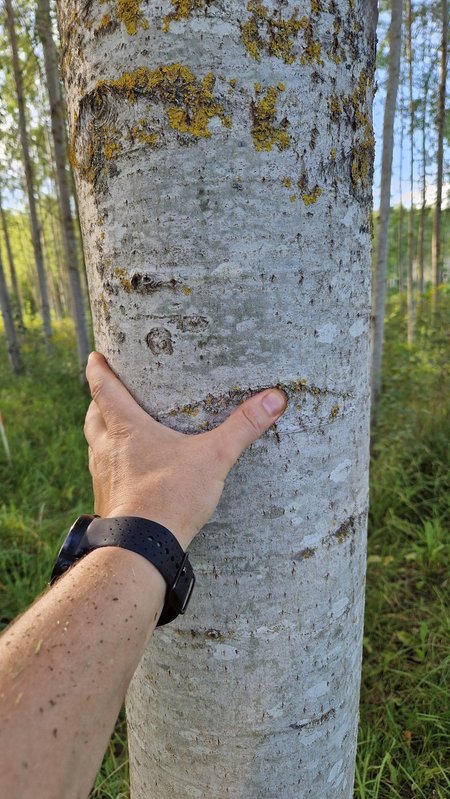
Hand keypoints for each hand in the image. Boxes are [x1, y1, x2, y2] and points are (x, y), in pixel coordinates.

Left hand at [84, 352, 286, 549]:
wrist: (140, 546)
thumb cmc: (170, 496)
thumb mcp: (213, 458)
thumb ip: (242, 427)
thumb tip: (274, 399)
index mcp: (126, 429)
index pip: (103, 389)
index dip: (98, 370)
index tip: (95, 356)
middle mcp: (107, 449)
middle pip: (94, 416)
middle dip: (98, 401)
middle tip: (109, 392)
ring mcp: (103, 476)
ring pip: (95, 446)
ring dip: (103, 434)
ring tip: (119, 431)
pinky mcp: (108, 501)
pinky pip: (104, 474)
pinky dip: (112, 465)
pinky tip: (130, 473)